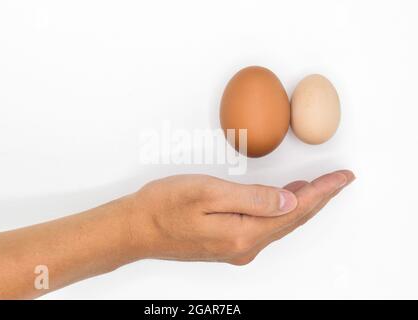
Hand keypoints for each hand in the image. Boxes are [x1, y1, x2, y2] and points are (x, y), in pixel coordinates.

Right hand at [127, 170, 354, 264]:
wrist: (136, 229)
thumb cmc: (165, 206)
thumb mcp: (209, 193)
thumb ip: (253, 199)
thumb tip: (290, 201)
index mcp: (244, 233)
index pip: (295, 211)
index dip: (322, 192)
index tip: (343, 178)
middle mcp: (244, 247)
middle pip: (292, 220)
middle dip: (318, 198)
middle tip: (338, 181)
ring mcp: (235, 248)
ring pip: (279, 224)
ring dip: (300, 205)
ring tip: (318, 188)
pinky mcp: (226, 244)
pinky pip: (264, 227)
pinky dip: (280, 211)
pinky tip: (282, 201)